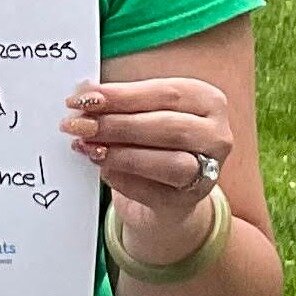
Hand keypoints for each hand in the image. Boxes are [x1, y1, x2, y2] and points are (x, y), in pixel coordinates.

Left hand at [59, 75, 232, 258]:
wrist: (168, 193)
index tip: (84, 97)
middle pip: (167, 127)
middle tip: (78, 124)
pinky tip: (101, 169)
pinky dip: (123, 178)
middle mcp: (216, 135)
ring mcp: (208, 171)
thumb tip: (83, 94)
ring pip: (168, 162)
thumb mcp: (144, 114)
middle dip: (117, 124)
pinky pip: (154, 191)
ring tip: (87, 147)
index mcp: (208, 101)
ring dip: (121, 154)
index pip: (165, 93)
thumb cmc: (155, 143)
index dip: (122, 95)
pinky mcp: (188, 202)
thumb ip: (121, 105)